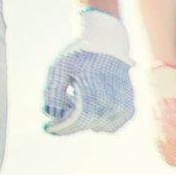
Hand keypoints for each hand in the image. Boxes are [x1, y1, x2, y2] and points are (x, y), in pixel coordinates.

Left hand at [42, 9, 133, 135]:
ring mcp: (122, 109)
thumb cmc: (80, 56)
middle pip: (85, 124)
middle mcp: (112, 104)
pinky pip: (110, 126)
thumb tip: (53, 115)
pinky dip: (99, 119)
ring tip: (79, 97)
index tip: (46, 128)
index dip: (60, 127)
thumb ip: (52, 93)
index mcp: (95, 94)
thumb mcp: (60, 69)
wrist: (108, 46)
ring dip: (86, 118)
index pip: (76, 121)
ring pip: (98, 127)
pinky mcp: (129, 110)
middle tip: (65, 99)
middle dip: (70, 118)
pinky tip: (92, 102)